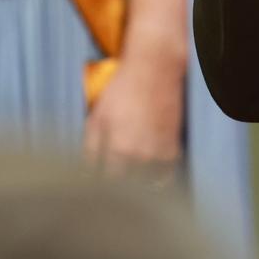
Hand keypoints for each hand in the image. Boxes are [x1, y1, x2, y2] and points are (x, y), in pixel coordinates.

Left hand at [84, 48, 185, 179]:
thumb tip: (84, 173)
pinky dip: (159, 177)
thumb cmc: (122, 90)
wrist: (154, 68)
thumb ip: (90, 148)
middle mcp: (141, 156)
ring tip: (131, 180)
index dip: (100, 188)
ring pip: (149, 185)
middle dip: (119, 189)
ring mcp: (160, 152)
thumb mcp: (96, 116)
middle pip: (129, 188)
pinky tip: (150, 173)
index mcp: (118, 150)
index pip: (107, 185)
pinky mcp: (174, 146)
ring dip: (140, 186)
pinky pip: (167, 174)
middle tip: (112, 184)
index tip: (96, 187)